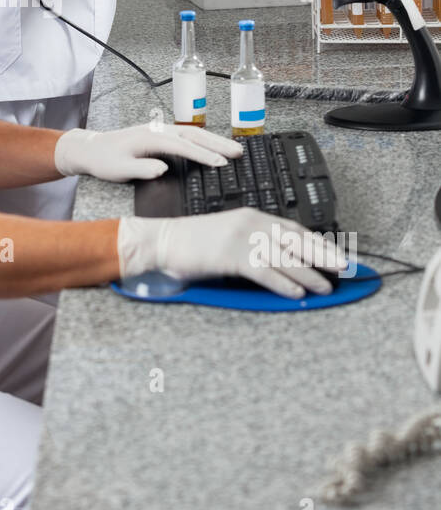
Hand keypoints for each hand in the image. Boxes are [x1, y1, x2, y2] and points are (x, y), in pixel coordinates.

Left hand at [54, 122, 242, 181]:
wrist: (91, 149)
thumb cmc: (105, 161)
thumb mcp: (120, 169)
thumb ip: (142, 169)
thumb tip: (164, 168)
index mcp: (150, 138)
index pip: (182, 147)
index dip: (202, 155)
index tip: (220, 164)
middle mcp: (158, 131)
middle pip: (194, 135)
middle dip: (217, 144)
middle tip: (238, 152)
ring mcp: (160, 131)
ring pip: (192, 133)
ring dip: (214, 140)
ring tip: (234, 149)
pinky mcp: (160, 135)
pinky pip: (187, 136)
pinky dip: (203, 140)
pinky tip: (214, 147)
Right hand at [117, 207, 346, 297]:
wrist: (164, 241)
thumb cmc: (193, 243)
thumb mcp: (229, 236)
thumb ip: (254, 244)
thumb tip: (282, 262)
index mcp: (252, 216)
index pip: (294, 229)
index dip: (319, 242)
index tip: (336, 254)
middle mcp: (251, 223)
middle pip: (297, 241)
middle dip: (324, 255)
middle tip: (345, 268)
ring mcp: (242, 239)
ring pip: (285, 258)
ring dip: (309, 274)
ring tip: (325, 287)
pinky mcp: (231, 255)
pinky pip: (265, 271)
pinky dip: (283, 283)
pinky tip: (297, 293)